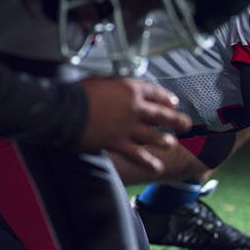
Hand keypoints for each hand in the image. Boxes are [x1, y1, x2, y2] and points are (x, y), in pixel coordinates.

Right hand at [75, 78, 191, 172]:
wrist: (63, 110)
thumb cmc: (76, 93)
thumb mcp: (99, 82)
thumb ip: (113, 88)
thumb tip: (117, 91)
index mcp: (129, 90)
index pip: (154, 93)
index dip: (166, 98)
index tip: (173, 102)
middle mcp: (133, 108)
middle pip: (161, 114)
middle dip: (177, 119)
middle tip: (186, 124)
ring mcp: (127, 127)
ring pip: (153, 135)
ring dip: (164, 140)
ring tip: (171, 142)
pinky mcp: (118, 142)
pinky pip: (137, 154)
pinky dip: (148, 162)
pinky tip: (157, 167)